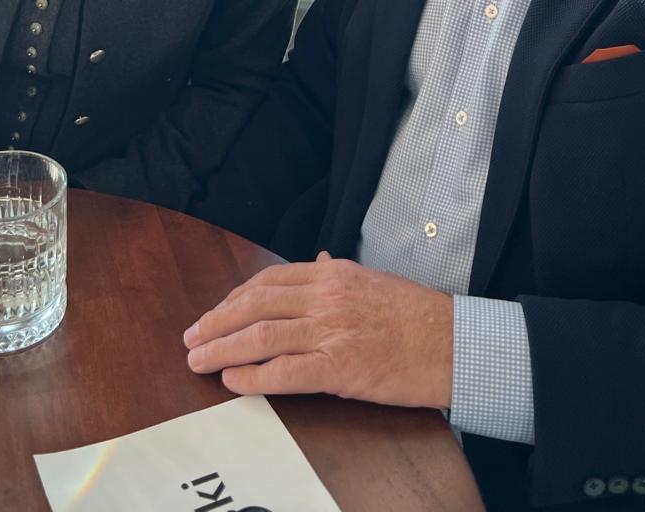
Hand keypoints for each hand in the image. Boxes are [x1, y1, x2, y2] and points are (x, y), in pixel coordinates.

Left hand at [184, 251, 452, 410]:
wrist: (454, 343)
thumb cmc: (417, 316)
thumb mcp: (372, 281)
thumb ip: (334, 275)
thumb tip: (309, 264)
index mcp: (332, 273)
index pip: (268, 280)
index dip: (233, 298)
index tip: (214, 312)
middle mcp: (326, 296)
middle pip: (255, 304)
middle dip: (216, 321)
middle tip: (191, 337)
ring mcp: (331, 331)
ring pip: (261, 336)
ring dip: (222, 349)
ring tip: (198, 360)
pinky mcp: (339, 368)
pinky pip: (284, 371)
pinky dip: (253, 376)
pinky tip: (232, 380)